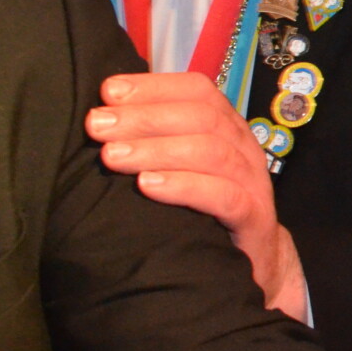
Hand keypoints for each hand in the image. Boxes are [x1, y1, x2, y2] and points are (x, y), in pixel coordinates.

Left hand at [87, 72, 308, 318]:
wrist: (253, 263)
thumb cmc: (204, 211)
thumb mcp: (183, 168)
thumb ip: (154, 142)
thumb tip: (101, 116)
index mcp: (227, 128)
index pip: (197, 90)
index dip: (154, 87)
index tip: (108, 92)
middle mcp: (243, 148)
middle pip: (201, 117)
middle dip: (144, 117)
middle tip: (97, 126)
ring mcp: (252, 182)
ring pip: (212, 152)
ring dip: (157, 149)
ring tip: (113, 156)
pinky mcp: (254, 219)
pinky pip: (225, 196)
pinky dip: (185, 186)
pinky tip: (148, 185)